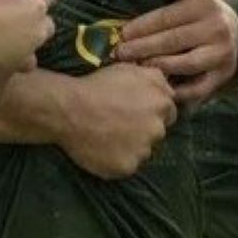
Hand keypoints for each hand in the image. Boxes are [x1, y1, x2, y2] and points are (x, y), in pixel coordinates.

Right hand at [51, 64, 177, 179]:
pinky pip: (127, 166)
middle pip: (156, 134)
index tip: (134, 113)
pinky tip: (102, 150)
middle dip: (143, 130)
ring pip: (142, 152)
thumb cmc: (98, 85)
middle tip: (119, 125)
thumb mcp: (130, 69)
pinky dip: (117, 160)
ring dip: (130, 146)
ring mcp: (143, 151)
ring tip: (108, 138)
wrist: (70, 109)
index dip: (151, 113)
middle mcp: (158, 129)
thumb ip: (156, 77)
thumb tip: (167, 85)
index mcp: (162, 104)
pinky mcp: (127, 167)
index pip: (168, 114)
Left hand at [112, 0, 237, 106]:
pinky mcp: (223, 75)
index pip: (168, 18)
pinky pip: (198, 88)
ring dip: (158, 67)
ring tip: (137, 69)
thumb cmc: (206, 10)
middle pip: (173, 41)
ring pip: (185, 65)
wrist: (237, 31)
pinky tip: (158, 88)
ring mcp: (221, 55)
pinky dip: (179, 91)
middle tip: (120, 54)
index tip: (123, 34)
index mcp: (206, 7)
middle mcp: (216, 30)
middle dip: (143, 48)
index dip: (143, 27)